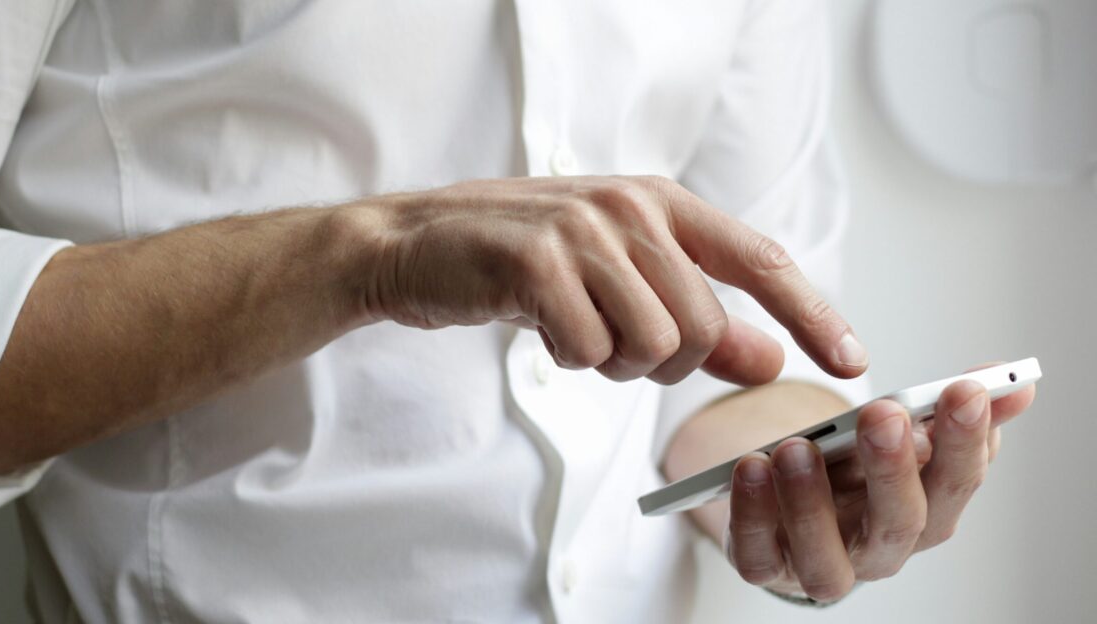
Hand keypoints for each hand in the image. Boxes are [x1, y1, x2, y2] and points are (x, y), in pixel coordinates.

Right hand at [352, 176, 867, 383]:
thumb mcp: (618, 280)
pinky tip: (539, 325)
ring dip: (612, 362)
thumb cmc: (523, 262)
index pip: (760, 260)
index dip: (812, 313)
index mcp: (660, 202)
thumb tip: (770, 361)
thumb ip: (698, 319)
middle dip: (663, 362)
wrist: (417, 244)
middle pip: (702, 327)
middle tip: (610, 342)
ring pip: (652, 345)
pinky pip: (589, 351)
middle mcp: (630, 206)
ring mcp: (583, 230)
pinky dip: (568, 359)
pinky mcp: (537, 262)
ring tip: (572, 328)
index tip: (852, 361)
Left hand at [722, 370, 1035, 601]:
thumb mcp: (899, 435)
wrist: (790, 504)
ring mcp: (821, 564)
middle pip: (899, 524)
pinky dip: (752, 515)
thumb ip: (949, 410)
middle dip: (894, 468)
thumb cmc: (853, 470)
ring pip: (826, 557)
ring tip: (797, 447)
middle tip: (883, 414)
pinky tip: (750, 468)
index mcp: (924, 512)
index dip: (966, 441)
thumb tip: (1015, 383)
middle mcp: (879, 549)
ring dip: (811, 502)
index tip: (965, 390)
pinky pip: (758, 556)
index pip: (957, 483)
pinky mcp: (766, 566)